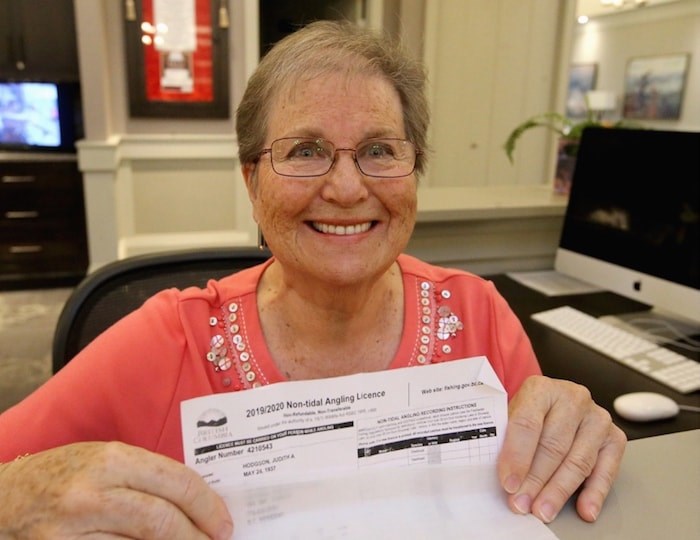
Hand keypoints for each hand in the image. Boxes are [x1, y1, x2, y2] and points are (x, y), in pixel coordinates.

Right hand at [0, 441, 232, 538]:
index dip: (207, 506)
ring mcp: (72, 530)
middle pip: (161, 520)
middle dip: (197, 536)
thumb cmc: (65, 475)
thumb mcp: (106, 460)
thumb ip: (148, 477)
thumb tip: (197, 503)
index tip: (224, 522)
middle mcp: (91, 493)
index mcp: (111, 459)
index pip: (176, 483)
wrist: (6, 498)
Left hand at [497, 375, 625, 522]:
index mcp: (541, 389)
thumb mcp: (509, 417)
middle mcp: (572, 398)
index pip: (527, 423)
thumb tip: (504, 478)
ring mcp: (596, 417)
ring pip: (578, 461)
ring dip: (559, 491)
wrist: (550, 405)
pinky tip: (585, 509)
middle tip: (522, 504)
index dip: (517, 456)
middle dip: (535, 480)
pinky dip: (595, 493)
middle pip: (553, 446)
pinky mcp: (614, 437)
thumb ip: (505, 440)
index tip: (509, 483)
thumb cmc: (527, 415)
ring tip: (544, 510)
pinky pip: (606, 470)